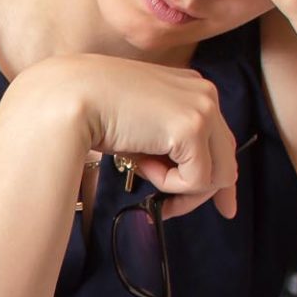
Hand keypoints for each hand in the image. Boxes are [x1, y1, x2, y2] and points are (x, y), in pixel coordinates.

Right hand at [27, 54, 242, 220]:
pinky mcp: (193, 129)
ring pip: (216, 175)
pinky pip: (195, 180)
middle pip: (226, 159)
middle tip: (171, 209)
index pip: (221, 138)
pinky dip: (167, 183)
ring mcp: (203, 109)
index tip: (223, 205)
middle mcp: (205, 94)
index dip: (218, 174)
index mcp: (192, 86)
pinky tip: (141, 163)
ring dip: (176, 186)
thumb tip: (193, 179)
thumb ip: (169, 141)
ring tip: (142, 170)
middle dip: (202, 192)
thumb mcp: (142, 123)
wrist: (71, 97)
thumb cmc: (95, 108)